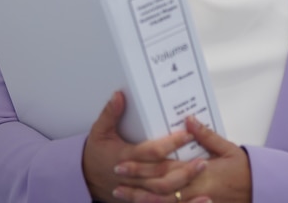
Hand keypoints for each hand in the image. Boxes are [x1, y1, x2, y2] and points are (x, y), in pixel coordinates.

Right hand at [82, 92, 207, 201]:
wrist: (84, 179)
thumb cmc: (95, 154)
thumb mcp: (99, 131)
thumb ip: (110, 113)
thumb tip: (120, 94)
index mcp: (124, 157)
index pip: (151, 152)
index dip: (170, 144)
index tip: (187, 135)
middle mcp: (132, 177)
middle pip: (161, 176)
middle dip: (183, 170)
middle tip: (203, 160)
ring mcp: (137, 191)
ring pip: (164, 193)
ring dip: (184, 186)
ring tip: (201, 175)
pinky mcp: (141, 199)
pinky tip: (201, 200)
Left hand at [112, 116, 251, 202]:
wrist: (258, 191)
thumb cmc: (243, 171)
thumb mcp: (229, 149)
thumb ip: (207, 136)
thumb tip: (189, 120)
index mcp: (201, 173)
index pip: (165, 169)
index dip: (142, 167)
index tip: (123, 161)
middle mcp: (195, 190)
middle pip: (158, 188)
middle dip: (135, 183)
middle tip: (116, 176)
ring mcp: (196, 201)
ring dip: (140, 198)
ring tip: (120, 192)